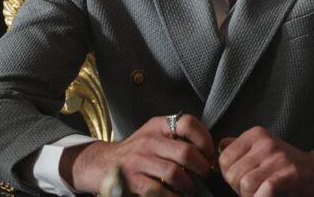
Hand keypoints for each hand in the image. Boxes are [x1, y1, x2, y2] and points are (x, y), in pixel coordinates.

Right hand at [63, 114, 215, 195]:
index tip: (209, 153)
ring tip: (190, 188)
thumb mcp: (154, 134)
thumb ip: (176, 137)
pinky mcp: (132, 180)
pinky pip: (160, 191)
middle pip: (186, 152)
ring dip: (189, 186)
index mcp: (158, 125)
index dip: (204, 138)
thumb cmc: (138, 151)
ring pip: (176, 173)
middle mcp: (149, 139)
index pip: (187, 123)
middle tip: (204, 174)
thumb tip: (209, 152)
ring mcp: (139, 160)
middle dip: (202, 167)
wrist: (103, 163)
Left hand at [218, 126, 313, 196]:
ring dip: (250, 195)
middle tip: (252, 190)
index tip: (241, 180)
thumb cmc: (285, 164)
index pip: (224, 158)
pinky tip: (268, 195)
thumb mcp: (262, 148)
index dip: (229, 175)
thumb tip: (219, 148)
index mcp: (256, 134)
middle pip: (232, 174)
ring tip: (260, 193)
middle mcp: (266, 142)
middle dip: (238, 188)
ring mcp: (277, 157)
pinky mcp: (288, 174)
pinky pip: (263, 189)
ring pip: (245, 184)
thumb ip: (239, 147)